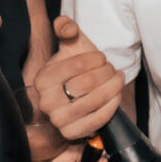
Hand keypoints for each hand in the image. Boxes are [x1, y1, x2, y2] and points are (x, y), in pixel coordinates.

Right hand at [31, 14, 123, 141]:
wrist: (78, 95)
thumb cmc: (76, 68)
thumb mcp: (70, 45)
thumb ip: (66, 28)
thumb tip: (68, 28)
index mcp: (43, 79)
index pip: (75, 65)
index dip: (95, 59)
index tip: (102, 58)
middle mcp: (46, 102)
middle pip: (87, 83)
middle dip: (106, 72)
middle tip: (112, 69)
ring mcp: (58, 120)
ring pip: (95, 100)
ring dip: (113, 87)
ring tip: (118, 78)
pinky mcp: (72, 133)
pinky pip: (99, 119)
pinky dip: (112, 105)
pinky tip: (116, 95)